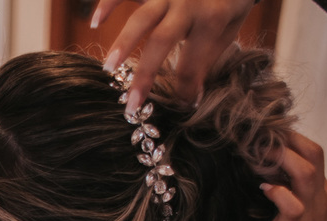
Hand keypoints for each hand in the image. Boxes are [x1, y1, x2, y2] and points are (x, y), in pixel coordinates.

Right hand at [95, 0, 255, 111]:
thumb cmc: (230, 1)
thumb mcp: (228, 30)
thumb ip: (206, 59)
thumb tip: (188, 98)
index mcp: (211, 19)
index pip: (191, 65)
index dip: (185, 90)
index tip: (181, 104)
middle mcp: (188, 4)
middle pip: (161, 42)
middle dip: (145, 75)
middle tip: (131, 105)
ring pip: (142, 18)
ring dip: (123, 43)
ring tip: (109, 68)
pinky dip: (108, 4)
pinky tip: (95, 23)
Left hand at [259, 131, 326, 220]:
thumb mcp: (286, 212)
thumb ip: (281, 190)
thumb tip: (256, 168)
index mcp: (320, 192)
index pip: (312, 152)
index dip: (290, 138)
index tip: (265, 131)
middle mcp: (320, 197)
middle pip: (314, 153)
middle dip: (288, 138)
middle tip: (260, 133)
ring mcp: (310, 212)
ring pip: (307, 173)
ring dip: (281, 158)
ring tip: (258, 152)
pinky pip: (293, 204)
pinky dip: (278, 192)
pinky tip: (263, 188)